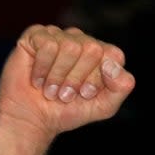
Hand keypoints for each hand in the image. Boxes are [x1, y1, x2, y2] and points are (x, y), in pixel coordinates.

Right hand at [0, 25, 135, 154]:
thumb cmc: (68, 111)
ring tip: (51, 90)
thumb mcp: (104, 106)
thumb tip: (112, 65)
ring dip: (59, 76)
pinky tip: (37, 79)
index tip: (85, 94)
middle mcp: (82, 41)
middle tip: (66, 94)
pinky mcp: (36, 35)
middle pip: (92, 48)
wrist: (33, 118)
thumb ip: (120, 88)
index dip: (99, 78)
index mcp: (102, 55)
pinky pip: (48, 45)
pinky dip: (43, 68)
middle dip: (78, 78)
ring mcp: (59, 35)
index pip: (113, 55)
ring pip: (70, 46)